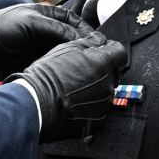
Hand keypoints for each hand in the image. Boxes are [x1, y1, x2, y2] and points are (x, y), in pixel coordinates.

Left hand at [0, 4, 94, 85]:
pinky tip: (72, 74)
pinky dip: (64, 69)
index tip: (97, 40)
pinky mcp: (38, 63)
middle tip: (96, 56)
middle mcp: (46, 31)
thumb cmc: (2, 28)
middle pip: (72, 38)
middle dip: (84, 46)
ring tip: (87, 67)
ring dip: (75, 59)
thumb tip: (81, 40)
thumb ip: (57, 30)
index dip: (86, 29)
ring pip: (65, 53)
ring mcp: (42, 48)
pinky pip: (56, 66)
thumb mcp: (31, 23)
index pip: (73, 20)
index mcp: (46, 15)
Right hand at [4, 32, 125, 142]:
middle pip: (112, 72)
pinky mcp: (98, 119)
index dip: (111, 49)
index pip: (120, 52)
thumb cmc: (48, 76)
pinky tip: (73, 100)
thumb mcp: (65, 49)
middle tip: (81, 70)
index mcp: (103, 63)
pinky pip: (98, 107)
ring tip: (73, 87)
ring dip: (95, 87)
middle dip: (101, 69)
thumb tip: (99, 39)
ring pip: (105, 91)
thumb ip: (88, 42)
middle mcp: (109, 84)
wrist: (38, 104)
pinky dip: (89, 103)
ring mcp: (104, 104)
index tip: (103, 49)